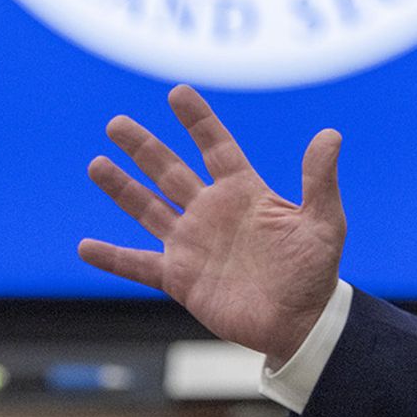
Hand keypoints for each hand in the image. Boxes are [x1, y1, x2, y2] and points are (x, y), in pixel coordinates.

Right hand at [77, 85, 345, 365]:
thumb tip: (331, 134)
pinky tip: (85, 246)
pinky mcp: (180, 278)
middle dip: (143, 147)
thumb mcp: (323, 222)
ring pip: (148, 209)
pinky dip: (112, 258)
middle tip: (116, 123)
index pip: (215, 147)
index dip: (197, 121)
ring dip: (122, 188)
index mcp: (243, 192)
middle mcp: (211, 212)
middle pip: (169, 170)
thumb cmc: (315, 271)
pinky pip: (139, 265)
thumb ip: (319, 180)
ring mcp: (192, 244)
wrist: (301, 322)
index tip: (177, 93)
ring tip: (96, 164)